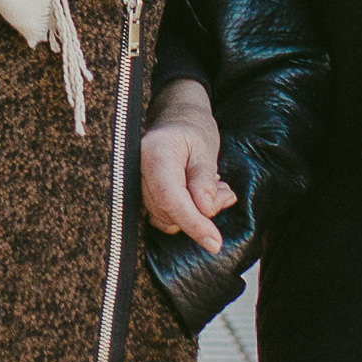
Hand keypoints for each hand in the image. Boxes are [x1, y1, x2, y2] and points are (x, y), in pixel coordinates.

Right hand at [141, 79, 235, 253]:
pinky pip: (164, 216)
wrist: (174, 119)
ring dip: (196, 213)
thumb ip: (204, 179)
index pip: (171, 198)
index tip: (215, 242)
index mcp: (154, 155)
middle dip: (202, 213)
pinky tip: (200, 195)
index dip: (193, 223)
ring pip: (167, 219)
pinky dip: (186, 213)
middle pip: (169, 212)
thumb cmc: (191, 129)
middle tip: (226, 192)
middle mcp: (137, 173)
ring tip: (216, 189)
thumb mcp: (205, 148)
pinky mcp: (142, 197)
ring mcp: (135, 187)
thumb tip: (205, 211)